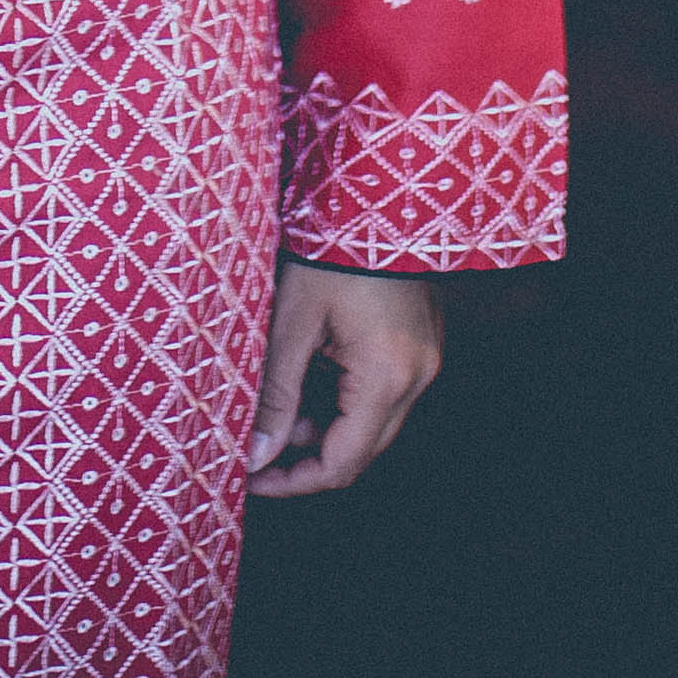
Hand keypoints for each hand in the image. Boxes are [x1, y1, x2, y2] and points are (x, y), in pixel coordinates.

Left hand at [247, 260, 441, 497]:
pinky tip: (308, 373)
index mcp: (387, 378)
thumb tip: (254, 455)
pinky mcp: (420, 344)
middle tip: (256, 444)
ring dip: (324, 424)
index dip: (294, 481)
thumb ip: (274, 394)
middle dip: (305, 455)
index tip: (253, 479)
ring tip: (276, 398)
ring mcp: (424, 361)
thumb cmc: (330, 252)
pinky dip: (344, 397)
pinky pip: (381, 392)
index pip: (342, 465)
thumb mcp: (291, 324)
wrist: (378, 196)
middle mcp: (417, 378)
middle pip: (360, 450)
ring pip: (371, 423)